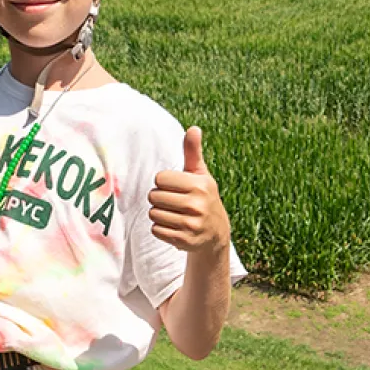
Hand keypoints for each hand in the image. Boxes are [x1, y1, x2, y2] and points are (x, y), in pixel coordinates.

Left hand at [149, 126, 229, 254]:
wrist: (216, 233)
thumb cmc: (202, 196)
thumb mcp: (200, 174)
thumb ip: (193, 152)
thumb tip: (193, 128)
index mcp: (200, 185)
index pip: (160, 179)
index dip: (163, 183)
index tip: (175, 187)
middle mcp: (197, 205)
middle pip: (154, 197)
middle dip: (159, 199)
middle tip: (174, 202)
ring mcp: (191, 225)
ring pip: (153, 214)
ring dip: (159, 214)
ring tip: (174, 214)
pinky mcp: (184, 241)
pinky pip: (156, 230)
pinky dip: (161, 229)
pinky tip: (174, 226)